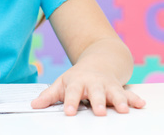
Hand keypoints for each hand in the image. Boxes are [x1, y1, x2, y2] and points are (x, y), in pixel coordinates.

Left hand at [31, 64, 145, 115]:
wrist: (98, 61)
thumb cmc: (77, 78)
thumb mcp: (62, 84)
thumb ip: (49, 96)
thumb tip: (33, 105)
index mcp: (77, 82)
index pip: (72, 93)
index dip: (71, 102)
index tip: (69, 112)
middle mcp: (93, 83)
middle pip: (95, 92)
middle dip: (97, 101)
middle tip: (98, 112)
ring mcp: (107, 85)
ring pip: (113, 92)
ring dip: (118, 100)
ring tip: (122, 109)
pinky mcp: (119, 88)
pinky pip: (128, 93)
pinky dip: (134, 99)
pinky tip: (140, 104)